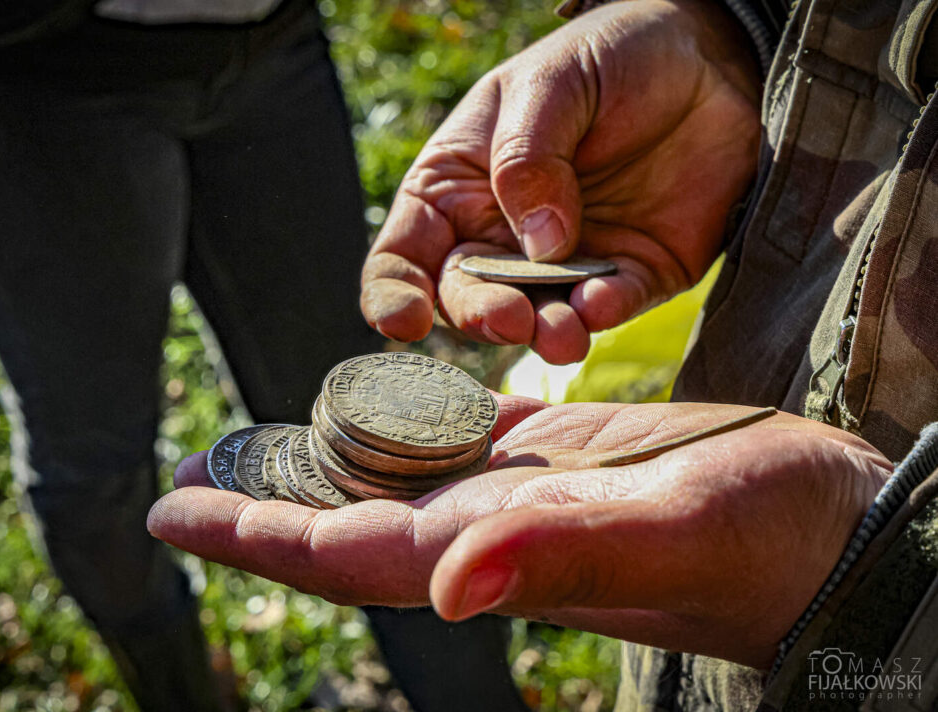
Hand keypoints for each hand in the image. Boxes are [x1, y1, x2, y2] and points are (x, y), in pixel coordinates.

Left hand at [149, 396, 890, 668]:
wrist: (819, 525)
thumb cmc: (764, 539)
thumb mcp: (668, 533)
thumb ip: (558, 556)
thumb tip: (446, 585)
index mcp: (494, 552)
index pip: (343, 551)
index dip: (254, 533)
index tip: (171, 511)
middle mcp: (488, 533)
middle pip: (344, 524)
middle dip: (260, 507)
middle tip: (183, 481)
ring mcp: (517, 499)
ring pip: (389, 486)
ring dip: (316, 468)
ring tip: (253, 448)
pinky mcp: (552, 462)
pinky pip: (451, 448)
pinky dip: (398, 432)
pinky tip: (368, 416)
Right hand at [360, 0, 761, 363]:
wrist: (710, 56)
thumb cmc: (609, 57)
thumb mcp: (551, 82)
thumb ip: (527, 155)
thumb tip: (537, 242)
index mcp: (457, 189)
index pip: (406, 256)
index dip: (394, 295)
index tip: (404, 322)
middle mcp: (501, 237)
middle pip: (467, 298)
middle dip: (481, 316)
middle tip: (509, 317)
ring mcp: (566, 263)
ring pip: (537, 317)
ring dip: (544, 332)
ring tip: (561, 336)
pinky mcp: (630, 274)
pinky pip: (609, 305)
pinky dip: (602, 312)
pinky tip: (601, 303)